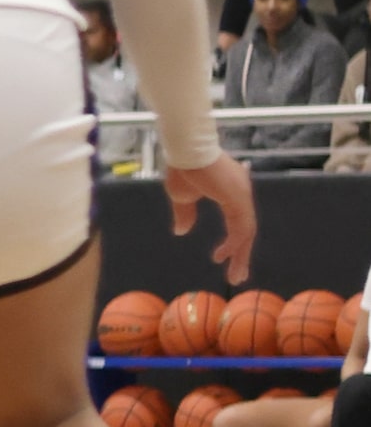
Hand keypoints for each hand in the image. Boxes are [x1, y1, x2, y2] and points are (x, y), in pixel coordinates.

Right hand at [165, 152, 255, 284]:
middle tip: (237, 277)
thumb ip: (185, 213)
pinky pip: (241, 228)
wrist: (187, 149)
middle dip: (241, 255)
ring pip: (246, 232)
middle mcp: (241, 194)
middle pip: (245, 231)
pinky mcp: (239, 199)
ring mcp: (242, 196)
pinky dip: (234, 243)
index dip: (232, 242)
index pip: (238, 223)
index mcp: (231, 193)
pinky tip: (224, 255)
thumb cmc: (184, 167)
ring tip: (235, 275)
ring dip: (240, 255)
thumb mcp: (181, 195)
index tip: (220, 258)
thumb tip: (181, 232)